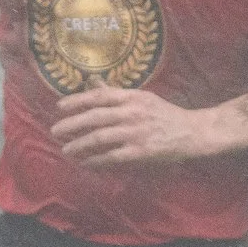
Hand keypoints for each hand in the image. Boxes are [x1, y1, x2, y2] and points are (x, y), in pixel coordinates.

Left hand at [49, 88, 223, 166]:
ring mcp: (135, 132)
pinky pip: (111, 156)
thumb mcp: (142, 98)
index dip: (76, 101)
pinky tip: (85, 163)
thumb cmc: (165, 114)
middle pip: (94, 117)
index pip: (98, 96)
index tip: (60, 107)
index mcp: (132, 97)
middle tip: (55, 131)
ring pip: (99, 138)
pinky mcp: (140, 151)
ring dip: (79, 145)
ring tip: (66, 149)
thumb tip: (92, 83)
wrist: (192, 132)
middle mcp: (132, 112)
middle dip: (71, 124)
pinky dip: (95, 160)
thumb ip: (116, 94)